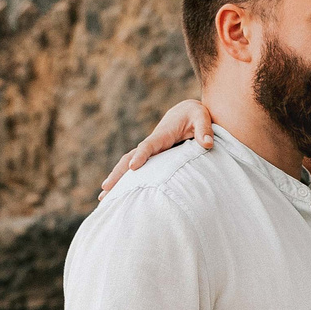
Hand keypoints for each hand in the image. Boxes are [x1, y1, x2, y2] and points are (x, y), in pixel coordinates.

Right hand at [101, 98, 215, 192]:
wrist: (186, 112)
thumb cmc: (195, 114)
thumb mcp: (201, 117)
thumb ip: (204, 130)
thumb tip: (207, 144)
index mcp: (163, 135)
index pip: (149, 146)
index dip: (141, 156)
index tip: (133, 167)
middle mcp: (152, 144)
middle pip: (130, 158)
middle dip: (118, 173)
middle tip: (106, 188)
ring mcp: (151, 152)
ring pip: (129, 164)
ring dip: (117, 180)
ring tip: (103, 197)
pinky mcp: (153, 158)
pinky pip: (137, 169)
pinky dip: (126, 181)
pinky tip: (119, 195)